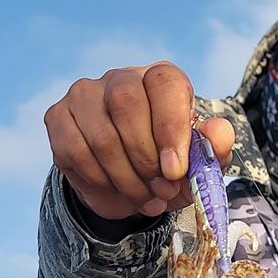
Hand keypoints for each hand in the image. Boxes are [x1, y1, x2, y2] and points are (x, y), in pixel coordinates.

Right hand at [44, 62, 234, 219]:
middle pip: (126, 103)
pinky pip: (76, 151)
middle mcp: (122, 78)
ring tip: (146, 199)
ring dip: (126, 178)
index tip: (176, 171)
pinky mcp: (59, 118)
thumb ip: (215, 148)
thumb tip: (219, 131)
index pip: (164, 83)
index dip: (170, 127)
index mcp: (161, 80)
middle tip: (162, 191)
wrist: (133, 187)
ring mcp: (85, 94)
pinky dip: (100, 181)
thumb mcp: (200, 165)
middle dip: (145, 158)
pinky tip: (118, 193)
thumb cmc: (171, 168)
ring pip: (101, 134)